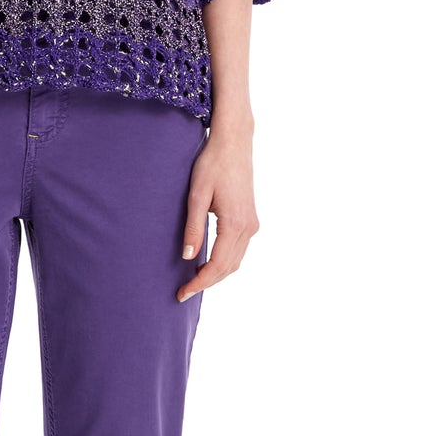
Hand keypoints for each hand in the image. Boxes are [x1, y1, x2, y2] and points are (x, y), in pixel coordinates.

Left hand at [176, 117, 258, 301]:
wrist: (234, 142)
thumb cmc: (212, 164)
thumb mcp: (197, 195)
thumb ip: (193, 227)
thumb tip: (188, 257)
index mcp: (235, 224)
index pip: (218, 265)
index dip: (200, 282)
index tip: (182, 293)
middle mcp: (248, 227)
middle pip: (229, 268)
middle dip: (207, 282)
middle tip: (183, 292)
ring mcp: (252, 224)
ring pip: (235, 261)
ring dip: (216, 274)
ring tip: (193, 281)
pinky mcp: (250, 219)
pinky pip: (238, 250)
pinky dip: (224, 262)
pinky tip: (208, 263)